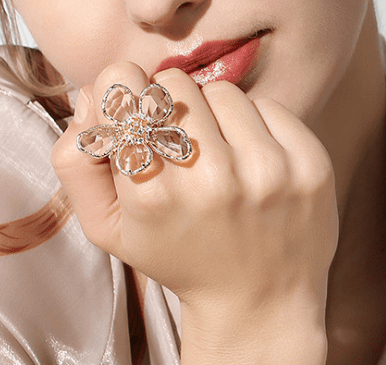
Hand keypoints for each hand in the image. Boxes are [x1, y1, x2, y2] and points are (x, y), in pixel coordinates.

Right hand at [51, 62, 337, 363]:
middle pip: (172, 83)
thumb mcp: (107, 225)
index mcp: (152, 195)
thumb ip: (76, 159)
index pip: (123, 87)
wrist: (259, 301)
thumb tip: (94, 95)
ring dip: (212, 115)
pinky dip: (253, 125)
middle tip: (176, 143)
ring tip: (216, 156)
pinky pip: (266, 104)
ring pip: (219, 91)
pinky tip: (251, 162)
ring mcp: (267, 171)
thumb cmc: (175, 253)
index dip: (123, 93)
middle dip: (167, 105)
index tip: (134, 115)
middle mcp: (210, 180)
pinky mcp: (309, 164)